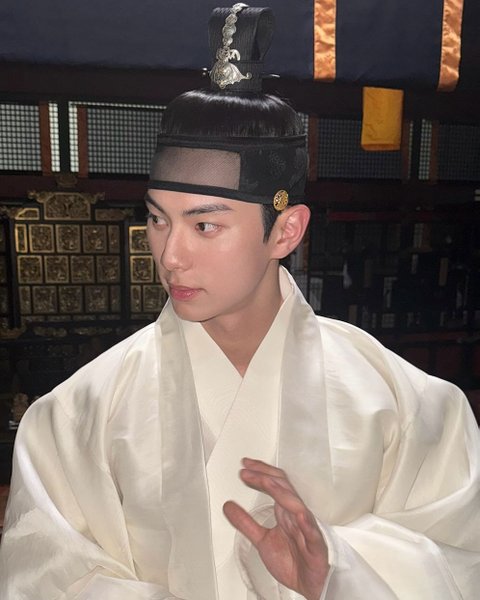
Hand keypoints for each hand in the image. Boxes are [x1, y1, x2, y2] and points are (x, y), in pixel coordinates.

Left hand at [223, 458, 328, 599]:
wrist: (311, 585)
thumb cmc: (294, 562)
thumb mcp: (262, 540)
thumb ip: (245, 522)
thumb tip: (228, 506)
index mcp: (285, 511)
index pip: (274, 484)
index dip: (260, 472)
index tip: (244, 465)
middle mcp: (295, 514)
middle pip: (283, 486)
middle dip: (265, 475)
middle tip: (246, 468)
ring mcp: (306, 526)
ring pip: (295, 502)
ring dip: (279, 490)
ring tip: (264, 481)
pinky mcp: (316, 543)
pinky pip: (311, 529)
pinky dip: (305, 521)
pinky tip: (298, 514)